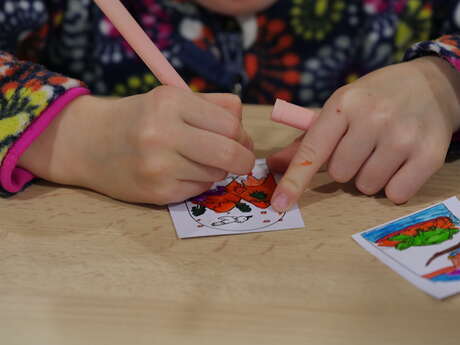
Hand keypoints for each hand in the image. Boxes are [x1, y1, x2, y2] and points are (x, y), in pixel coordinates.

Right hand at [19, 86, 254, 204]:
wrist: (88, 143)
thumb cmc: (137, 118)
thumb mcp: (170, 99)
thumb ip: (213, 106)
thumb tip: (245, 129)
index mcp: (170, 103)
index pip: (230, 125)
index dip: (243, 135)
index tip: (240, 139)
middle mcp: (162, 134)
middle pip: (230, 153)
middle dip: (244, 159)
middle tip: (241, 159)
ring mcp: (159, 167)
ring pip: (216, 174)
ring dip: (216, 169)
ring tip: (195, 160)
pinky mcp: (157, 193)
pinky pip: (199, 189)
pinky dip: (198, 182)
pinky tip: (179, 173)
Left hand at [270, 56, 459, 210]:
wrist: (432, 85)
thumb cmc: (375, 99)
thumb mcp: (340, 109)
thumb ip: (307, 140)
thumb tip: (273, 165)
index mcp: (344, 104)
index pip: (313, 151)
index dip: (294, 180)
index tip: (280, 204)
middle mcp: (373, 118)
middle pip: (341, 175)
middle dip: (347, 167)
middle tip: (362, 146)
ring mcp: (403, 136)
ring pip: (367, 187)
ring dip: (370, 177)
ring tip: (383, 151)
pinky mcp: (429, 154)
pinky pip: (396, 194)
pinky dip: (395, 185)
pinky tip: (402, 161)